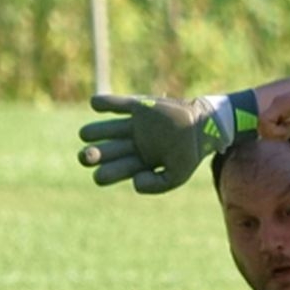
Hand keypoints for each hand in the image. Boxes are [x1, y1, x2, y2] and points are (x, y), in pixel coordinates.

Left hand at [78, 93, 228, 193]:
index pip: (117, 169)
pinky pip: (117, 105)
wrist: (204, 126)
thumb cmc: (190, 153)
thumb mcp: (177, 176)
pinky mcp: (139, 107)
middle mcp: (133, 144)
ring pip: (108, 129)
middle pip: (107, 150)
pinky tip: (95, 105)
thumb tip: (134, 182)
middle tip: (85, 157)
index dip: (106, 173)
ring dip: (95, 131)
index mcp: (139, 162)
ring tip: (85, 135)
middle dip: (94, 154)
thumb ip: (156, 185)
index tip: (99, 176)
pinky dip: (104, 104)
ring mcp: (135, 125)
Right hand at [259, 84, 289, 150]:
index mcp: (282, 103)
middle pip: (263, 125)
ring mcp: (278, 107)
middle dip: (275, 135)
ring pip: (268, 126)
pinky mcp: (282, 111)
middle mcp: (277, 104)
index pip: (263, 121)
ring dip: (279, 134)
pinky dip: (282, 131)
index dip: (274, 132)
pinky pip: (274, 125)